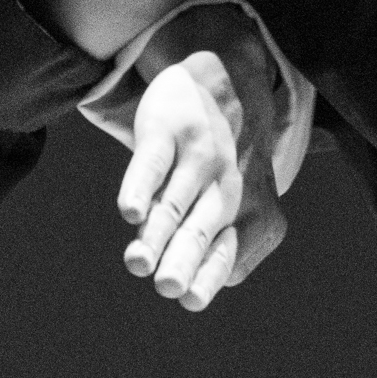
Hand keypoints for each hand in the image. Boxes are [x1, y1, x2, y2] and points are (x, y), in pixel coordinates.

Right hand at [118, 49, 282, 309]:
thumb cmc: (220, 158)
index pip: (227, 253)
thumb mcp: (231, 201)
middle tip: (168, 286)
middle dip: (185, 260)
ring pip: (175, 201)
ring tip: (137, 262)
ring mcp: (199, 156)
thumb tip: (183, 287)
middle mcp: (227, 187)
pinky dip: (142, 186)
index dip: (210, 274)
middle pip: (202, 230)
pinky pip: (153, 162)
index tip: (191, 298)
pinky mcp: (168, 130)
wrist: (226, 79)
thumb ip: (207, 244)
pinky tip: (131, 211)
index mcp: (245, 211)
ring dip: (156, 232)